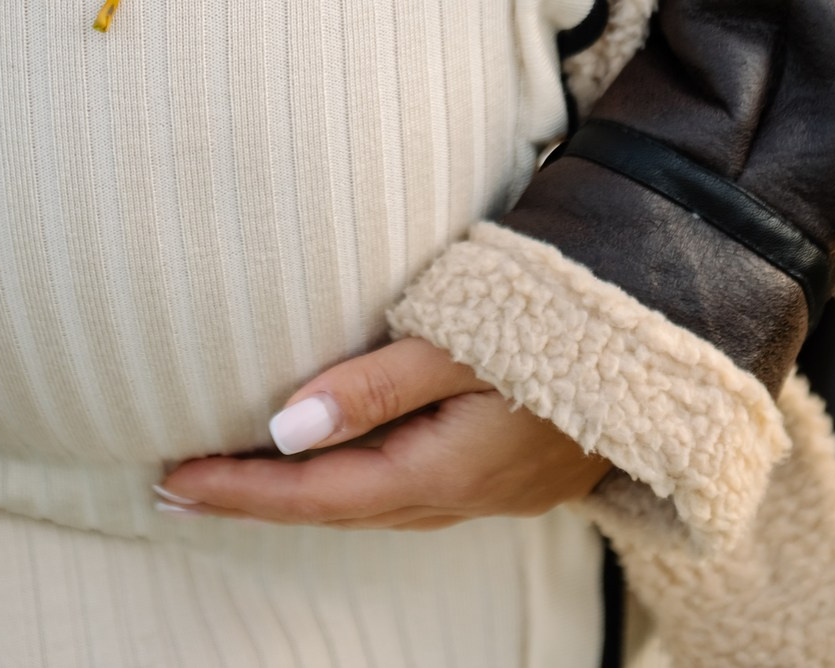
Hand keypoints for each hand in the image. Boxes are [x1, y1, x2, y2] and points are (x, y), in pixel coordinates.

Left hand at [156, 337, 608, 529]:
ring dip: (292, 496)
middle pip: (329, 508)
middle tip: (173, 486)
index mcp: (439, 472)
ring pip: (361, 505)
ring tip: (229, 479)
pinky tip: (324, 465)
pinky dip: (341, 484)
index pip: (312, 491)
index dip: (238, 487)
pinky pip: (395, 491)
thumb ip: (373, 385)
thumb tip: (284, 427)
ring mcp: (478, 492)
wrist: (663, 341)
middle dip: (250, 499)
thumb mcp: (461, 343)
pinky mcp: (493, 472)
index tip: (170, 478)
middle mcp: (452, 498)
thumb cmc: (561, 325)